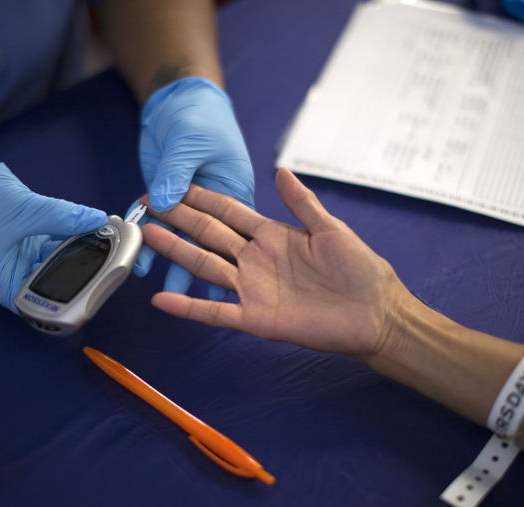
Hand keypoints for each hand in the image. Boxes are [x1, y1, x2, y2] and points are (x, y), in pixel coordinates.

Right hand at [0, 154, 106, 312]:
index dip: (69, 300)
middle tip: (112, 265)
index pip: (40, 305)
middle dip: (81, 273)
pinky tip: (94, 231)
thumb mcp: (24, 210)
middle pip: (52, 284)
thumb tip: (98, 220)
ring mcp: (17, 258)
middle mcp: (9, 275)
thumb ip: (63, 217)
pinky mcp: (24, 241)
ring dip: (80, 253)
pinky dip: (70, 239)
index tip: (97, 289)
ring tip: (109, 245)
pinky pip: (52, 245)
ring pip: (56, 263)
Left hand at [135, 76, 254, 297]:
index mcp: (233, 191)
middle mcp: (213, 204)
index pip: (234, 231)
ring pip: (178, 238)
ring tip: (157, 284)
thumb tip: (165, 202)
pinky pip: (154, 224)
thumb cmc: (199, 116)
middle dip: (197, 269)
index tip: (223, 284)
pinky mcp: (164, 199)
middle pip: (207, 243)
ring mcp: (187, 204)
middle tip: (191, 294)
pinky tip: (137, 257)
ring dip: (167, 259)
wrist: (173, 100)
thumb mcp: (191, 142)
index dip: (230, 260)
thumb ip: (177, 174)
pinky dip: (145, 238)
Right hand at [141, 168, 410, 360]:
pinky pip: (215, 312)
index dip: (201, 199)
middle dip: (180, 219)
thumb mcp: (330, 228)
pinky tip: (161, 299)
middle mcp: (255, 260)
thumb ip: (302, 203)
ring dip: (177, 253)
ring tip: (149, 236)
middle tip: (149, 205)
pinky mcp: (255, 318)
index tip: (174, 186)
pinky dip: (188, 307)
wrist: (374, 312)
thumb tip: (280, 170)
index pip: (228, 213)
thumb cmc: (359, 269)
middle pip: (209, 235)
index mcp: (271, 235)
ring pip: (206, 266)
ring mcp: (252, 289)